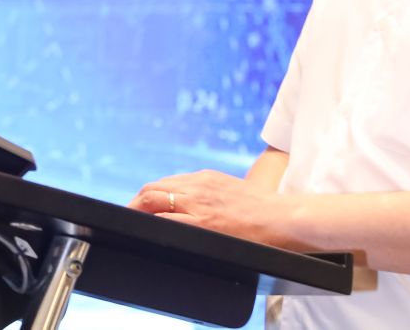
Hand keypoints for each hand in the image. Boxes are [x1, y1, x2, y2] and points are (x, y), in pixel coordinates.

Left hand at [129, 169, 304, 249]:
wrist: (282, 218)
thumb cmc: (261, 210)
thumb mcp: (230, 191)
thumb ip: (208, 195)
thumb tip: (189, 206)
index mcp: (205, 178)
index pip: (165, 183)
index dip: (148, 196)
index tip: (140, 207)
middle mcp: (198, 186)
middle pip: (153, 189)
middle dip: (136, 203)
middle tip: (128, 218)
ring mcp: (199, 203)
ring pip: (154, 199)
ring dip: (137, 211)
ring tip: (130, 225)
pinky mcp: (203, 222)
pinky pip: (167, 219)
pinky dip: (152, 223)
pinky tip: (146, 232)